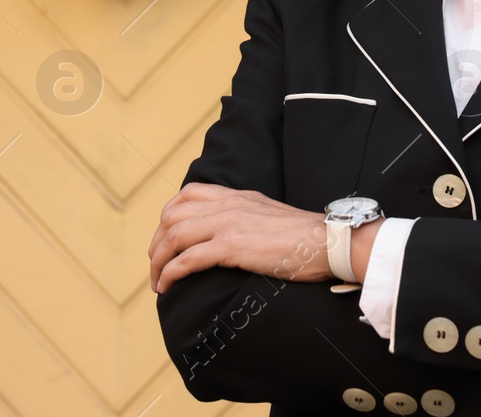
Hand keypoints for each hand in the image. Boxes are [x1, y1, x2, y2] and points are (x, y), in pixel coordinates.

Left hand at [148, 182, 330, 293]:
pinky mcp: (231, 246)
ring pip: (174, 237)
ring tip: (158, 281)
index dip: (168, 215)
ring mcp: (227, 223)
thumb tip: (232, 229)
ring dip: (158, 261)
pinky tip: (168, 286)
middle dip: (157, 242)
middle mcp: (226, 204)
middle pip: (173, 216)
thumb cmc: (304, 236)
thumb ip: (245, 214)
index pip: (187, 194)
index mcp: (235, 195)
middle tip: (156, 264)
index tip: (165, 237)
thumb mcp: (267, 212)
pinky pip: (188, 259)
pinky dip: (171, 273)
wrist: (325, 241)